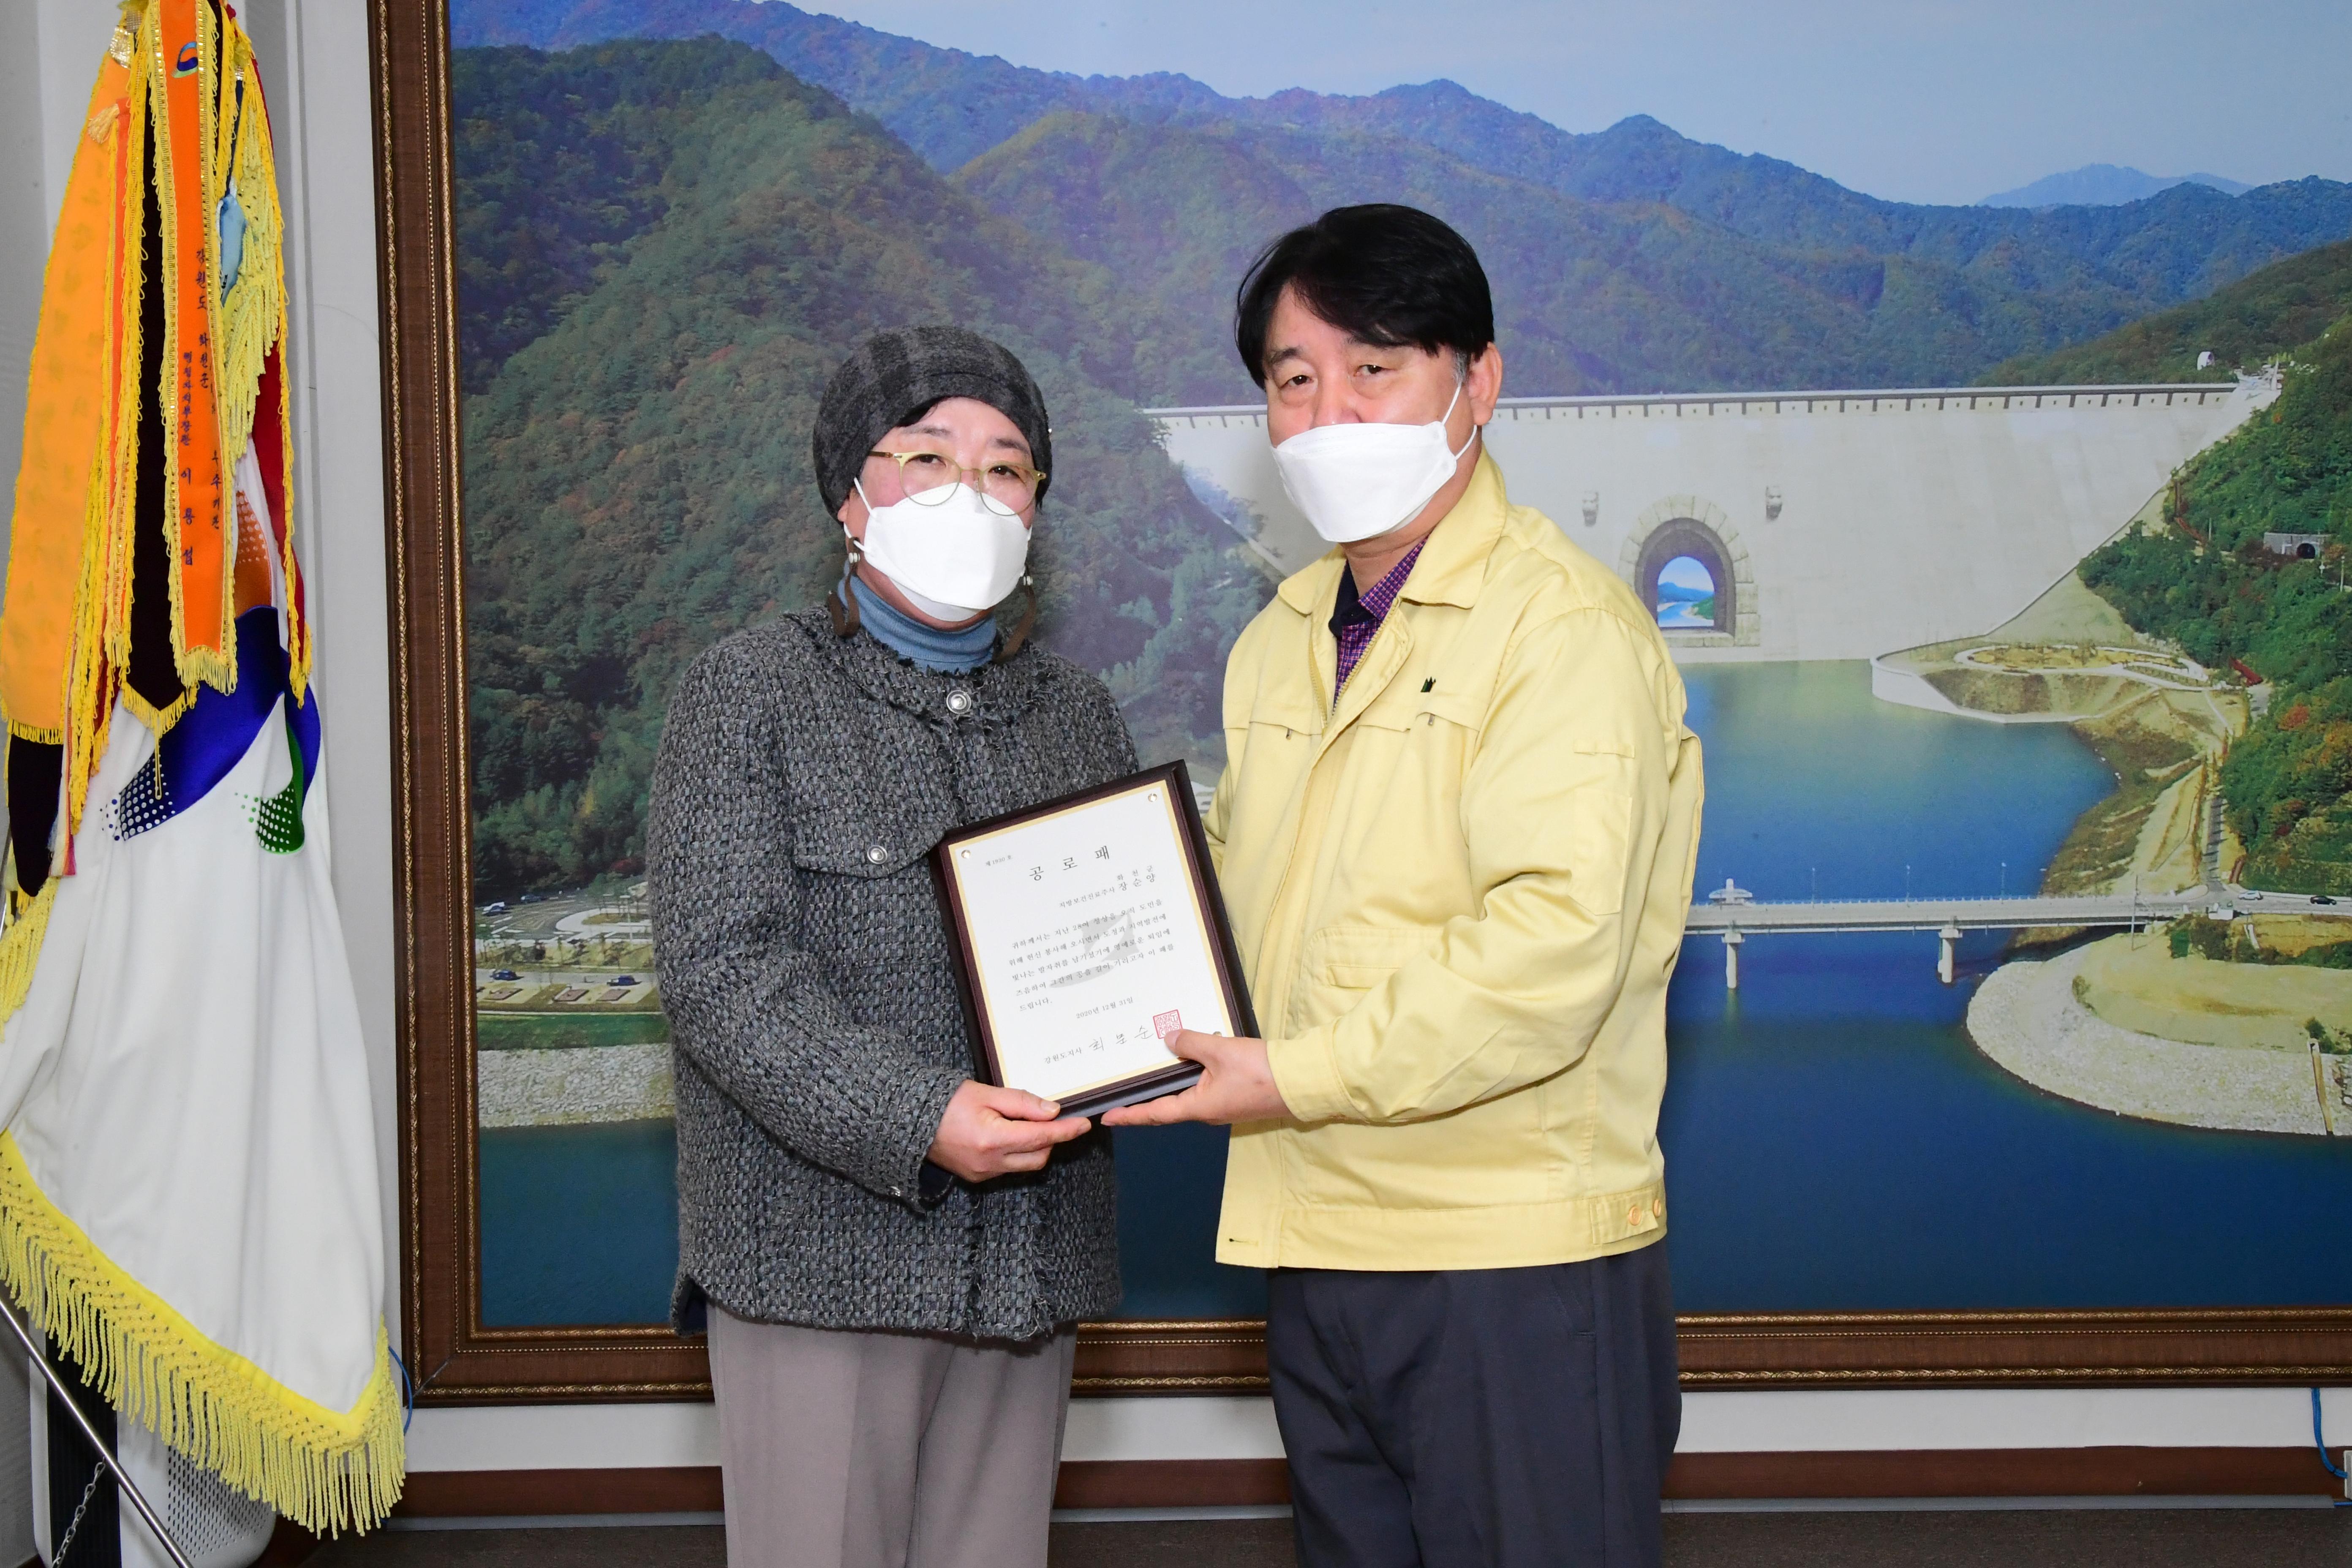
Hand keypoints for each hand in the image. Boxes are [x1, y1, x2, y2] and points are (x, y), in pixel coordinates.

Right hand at [926, 1081, 1092, 1182]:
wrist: (910, 1121)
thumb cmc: (946, 1102)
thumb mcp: (985, 1094)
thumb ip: (1021, 1103)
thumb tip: (1052, 1111)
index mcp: (992, 1140)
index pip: (1041, 1137)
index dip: (1066, 1131)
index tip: (1084, 1124)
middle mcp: (990, 1163)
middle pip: (1038, 1156)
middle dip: (1051, 1139)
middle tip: (1050, 1118)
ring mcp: (983, 1174)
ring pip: (1025, 1165)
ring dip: (1034, 1147)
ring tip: (1026, 1124)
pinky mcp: (977, 1177)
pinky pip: (1008, 1168)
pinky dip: (1017, 1154)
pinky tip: (1008, 1135)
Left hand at [1102, 1031, 1289, 1126]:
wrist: (1301, 1081)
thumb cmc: (1260, 1072)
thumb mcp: (1221, 1051)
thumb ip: (1192, 1043)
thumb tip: (1169, 1039)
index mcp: (1199, 1107)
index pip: (1155, 1113)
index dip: (1130, 1115)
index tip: (1107, 1117)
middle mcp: (1207, 1112)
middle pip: (1168, 1106)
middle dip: (1146, 1099)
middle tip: (1123, 1090)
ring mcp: (1222, 1105)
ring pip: (1187, 1094)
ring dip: (1170, 1084)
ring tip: (1151, 1069)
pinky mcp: (1235, 1096)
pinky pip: (1204, 1087)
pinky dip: (1191, 1075)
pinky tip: (1189, 1059)